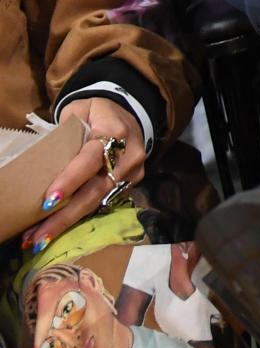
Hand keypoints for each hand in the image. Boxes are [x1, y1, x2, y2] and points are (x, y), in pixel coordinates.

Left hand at [22, 99, 145, 251]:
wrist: (131, 113)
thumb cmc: (98, 111)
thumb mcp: (79, 110)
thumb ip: (65, 132)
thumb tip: (43, 159)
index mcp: (115, 131)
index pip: (91, 159)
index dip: (70, 180)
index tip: (48, 200)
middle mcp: (129, 154)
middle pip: (96, 189)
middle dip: (66, 215)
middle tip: (38, 236)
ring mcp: (134, 172)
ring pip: (100, 201)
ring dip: (70, 221)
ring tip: (42, 238)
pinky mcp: (132, 184)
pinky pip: (106, 202)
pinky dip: (82, 216)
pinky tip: (61, 227)